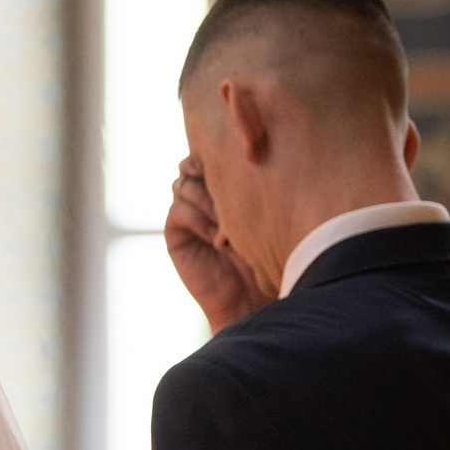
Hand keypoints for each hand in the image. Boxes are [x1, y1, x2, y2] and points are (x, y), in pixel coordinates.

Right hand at [164, 161, 272, 333]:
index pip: (215, 153)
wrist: (252, 299)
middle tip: (235, 187)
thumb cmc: (273, 256)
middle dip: (212, 171)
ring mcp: (189, 213)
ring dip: (209, 199)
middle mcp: (205, 195)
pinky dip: (199, 219)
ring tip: (231, 225)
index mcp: (228, 184)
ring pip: (185, 184)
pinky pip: (179, 210)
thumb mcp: (269, 213)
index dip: (222, 151)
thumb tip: (253, 150)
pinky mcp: (175, 233)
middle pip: (194, 163)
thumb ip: (253, 184)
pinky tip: (219, 239)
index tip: (247, 158)